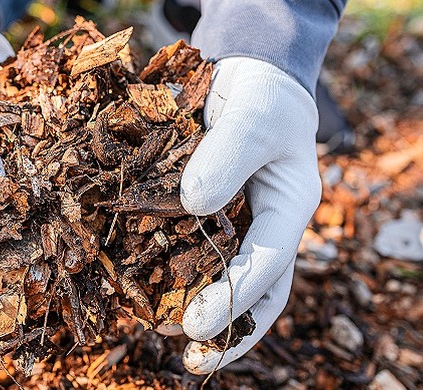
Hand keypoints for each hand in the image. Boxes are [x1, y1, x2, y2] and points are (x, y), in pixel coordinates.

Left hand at [178, 57, 321, 373]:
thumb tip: (193, 206)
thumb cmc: (263, 93)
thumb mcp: (253, 116)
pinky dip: (164, 262)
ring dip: (188, 301)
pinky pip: (182, 241)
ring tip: (152, 324)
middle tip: (182, 350)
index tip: (195, 329)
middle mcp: (261, 225)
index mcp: (288, 210)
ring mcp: (231, 220)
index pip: (268, 268)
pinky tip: (134, 274)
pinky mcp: (199, 208)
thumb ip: (228, 156)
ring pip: (214, 272)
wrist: (248, 72)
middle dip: (220, 326)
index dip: (234, 302)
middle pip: (249, 290)